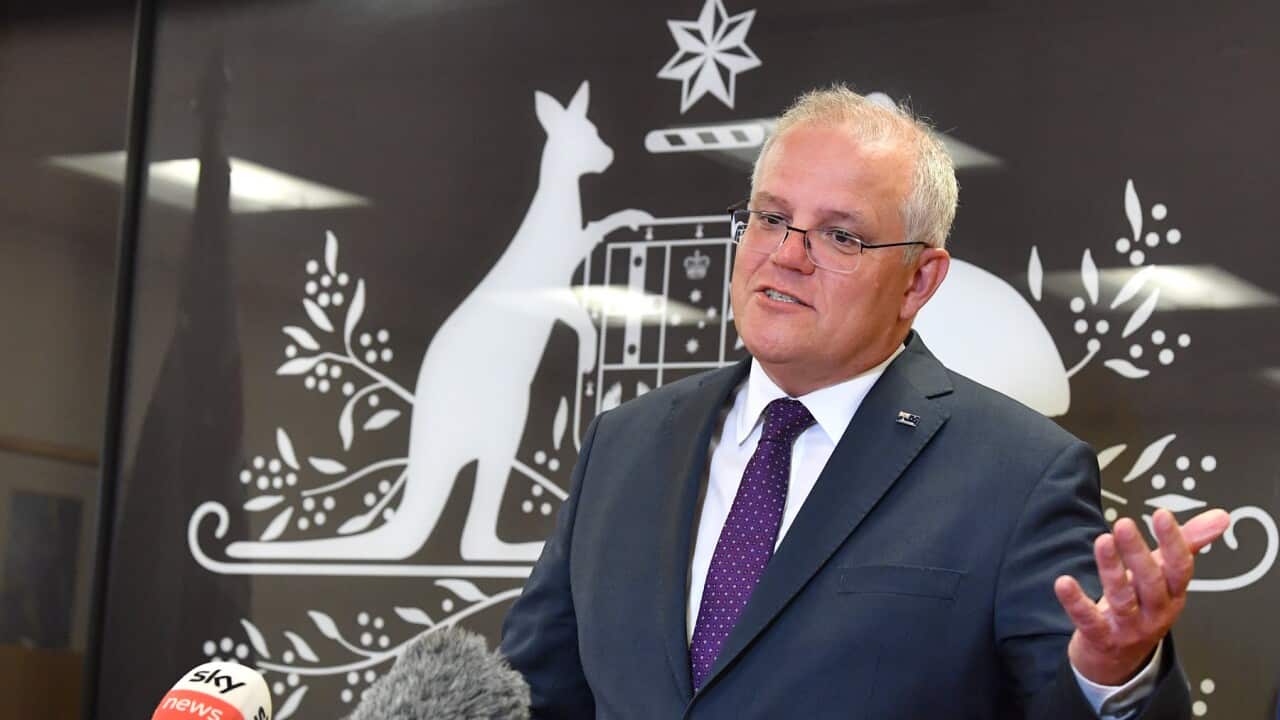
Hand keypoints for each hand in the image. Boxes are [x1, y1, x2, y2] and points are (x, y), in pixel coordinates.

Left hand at [1053, 508, 1229, 684]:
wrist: (1119, 658)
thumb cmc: (1144, 606)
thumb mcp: (1166, 577)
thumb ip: (1188, 543)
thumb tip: (1220, 516)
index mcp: (1173, 593)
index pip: (1180, 567)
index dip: (1174, 541)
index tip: (1162, 514)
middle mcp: (1155, 611)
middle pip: (1151, 582)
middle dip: (1138, 553)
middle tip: (1123, 524)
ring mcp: (1129, 627)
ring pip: (1122, 598)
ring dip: (1111, 570)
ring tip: (1102, 542)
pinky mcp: (1101, 637)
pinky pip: (1089, 620)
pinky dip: (1076, 602)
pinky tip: (1063, 583)